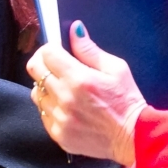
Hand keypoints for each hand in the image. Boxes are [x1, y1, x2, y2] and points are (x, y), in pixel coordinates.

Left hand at [25, 21, 146, 165]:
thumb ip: (90, 49)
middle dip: (42, 62)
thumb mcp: (116, 68)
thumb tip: (74, 30)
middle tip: (55, 64)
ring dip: (45, 86)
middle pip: (34, 69)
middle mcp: (64, 98)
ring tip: (63, 88)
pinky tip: (67, 107)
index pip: (47, 53)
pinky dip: (51, 107)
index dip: (51, 47)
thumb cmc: (126, 101)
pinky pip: (43, 113)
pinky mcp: (58, 134)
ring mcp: (59, 118)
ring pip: (36, 93)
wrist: (132, 137)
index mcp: (78, 78)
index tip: (57, 49)